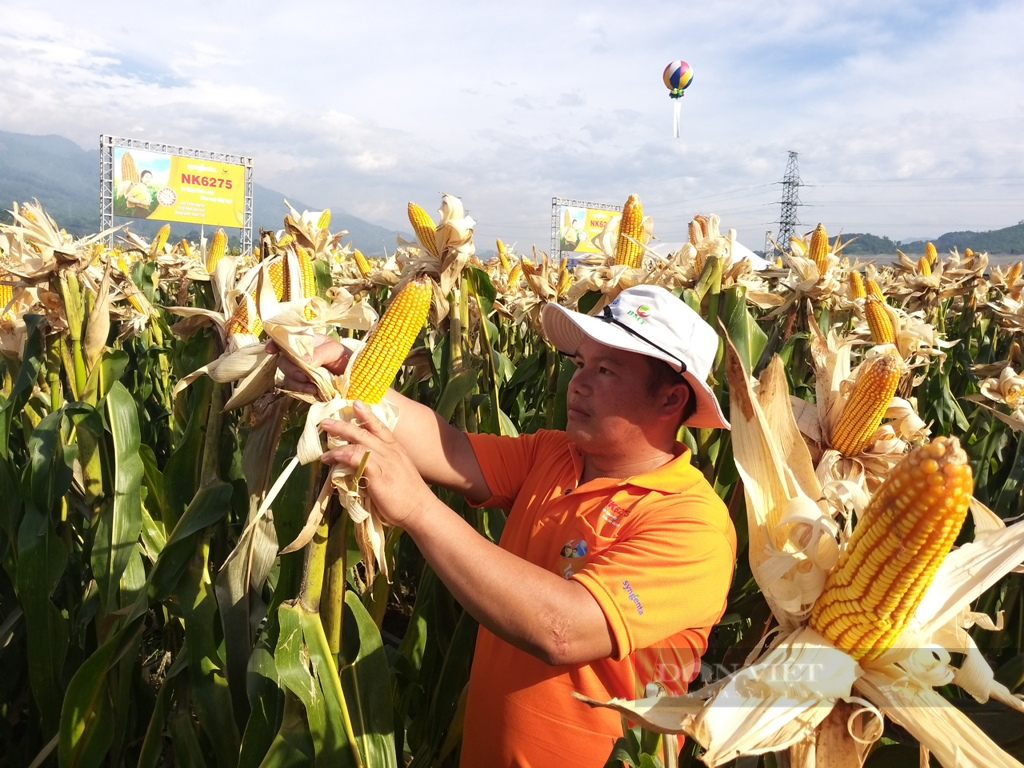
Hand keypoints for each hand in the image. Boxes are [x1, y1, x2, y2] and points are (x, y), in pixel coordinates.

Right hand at [267, 333, 349, 395]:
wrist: (355, 377)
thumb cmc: (345, 358)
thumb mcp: (335, 351)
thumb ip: (319, 353)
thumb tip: (303, 361)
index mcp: (306, 342)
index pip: (285, 339)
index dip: (275, 343)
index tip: (270, 350)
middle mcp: (300, 355)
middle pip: (283, 360)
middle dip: (290, 368)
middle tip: (304, 376)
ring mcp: (300, 371)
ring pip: (286, 375)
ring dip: (296, 381)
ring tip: (312, 385)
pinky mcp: (303, 385)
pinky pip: (294, 388)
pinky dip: (301, 389)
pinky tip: (313, 390)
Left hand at [320, 401, 435, 528]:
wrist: (420, 508)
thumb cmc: (408, 494)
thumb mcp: (398, 471)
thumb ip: (382, 464)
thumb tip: (362, 466)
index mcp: (395, 448)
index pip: (380, 426)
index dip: (367, 414)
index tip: (356, 403)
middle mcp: (389, 450)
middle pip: (363, 431)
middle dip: (342, 425)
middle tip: (326, 422)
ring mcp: (384, 461)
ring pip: (357, 444)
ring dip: (337, 445)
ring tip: (324, 452)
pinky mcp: (377, 474)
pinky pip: (356, 459)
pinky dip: (342, 457)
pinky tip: (332, 459)